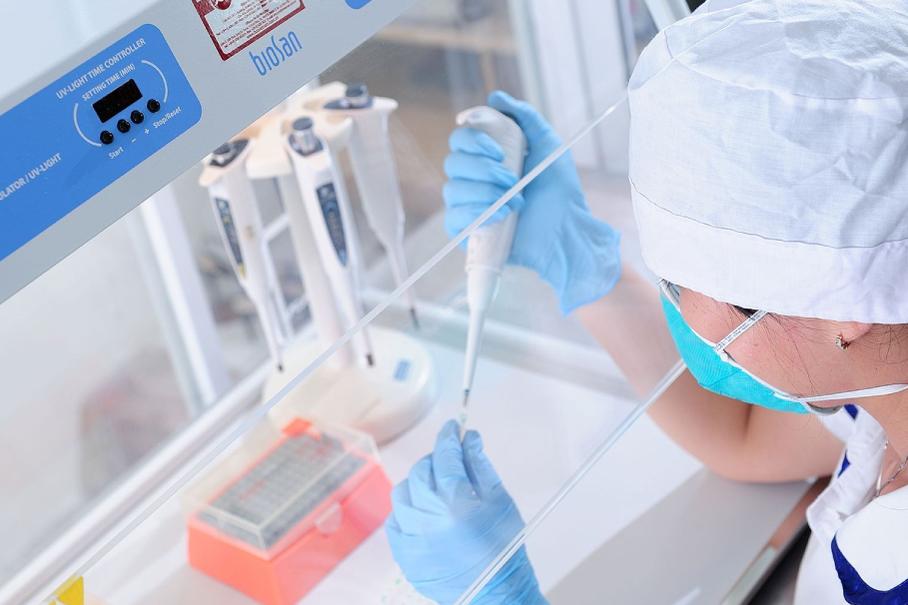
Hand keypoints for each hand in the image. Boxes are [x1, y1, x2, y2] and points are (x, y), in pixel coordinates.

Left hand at [385, 421, 546, 604]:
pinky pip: (395, 520)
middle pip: (421, 470)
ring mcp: (411, 536)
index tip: (453, 427)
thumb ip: (480, 465)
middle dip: (436, 460)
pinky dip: (407, 510)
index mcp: (454, 501)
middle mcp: (427, 517)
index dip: (449, 436)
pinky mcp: (403, 553)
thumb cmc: (503, 548)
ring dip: (419, 484)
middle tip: (450, 463)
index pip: (445, 454)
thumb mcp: (499, 500)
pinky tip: (425, 513)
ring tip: (437, 490)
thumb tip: (470, 438)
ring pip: (403, 492)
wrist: (496, 592)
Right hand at [444, 91, 620, 313]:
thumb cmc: (560, 190)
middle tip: (512, 179)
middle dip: (483, 169)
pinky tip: (501, 215)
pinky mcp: (469, 231)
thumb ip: (526, 118)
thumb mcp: (548, 145)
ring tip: (514, 202)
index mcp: (487, 157)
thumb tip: (495, 97)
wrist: (566, 229)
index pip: (460, 140)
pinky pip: (454, 218)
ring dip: (484, 192)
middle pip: (453, 163)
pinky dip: (476, 213)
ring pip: (453, 190)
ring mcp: (469, 205)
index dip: (472, 141)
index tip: (498, 151)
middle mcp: (473, 179)